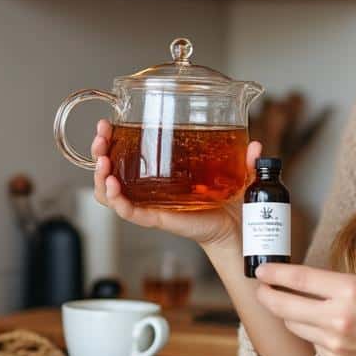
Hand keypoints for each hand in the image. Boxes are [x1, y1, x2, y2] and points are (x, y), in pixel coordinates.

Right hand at [90, 119, 262, 249]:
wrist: (236, 231)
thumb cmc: (229, 203)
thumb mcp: (237, 174)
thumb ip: (245, 160)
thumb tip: (255, 145)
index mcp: (161, 175)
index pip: (128, 156)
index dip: (113, 140)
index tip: (107, 124)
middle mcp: (151, 190)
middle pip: (111, 172)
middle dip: (100, 152)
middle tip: (100, 138)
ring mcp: (152, 205)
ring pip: (112, 194)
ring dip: (100, 178)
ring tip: (102, 162)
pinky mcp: (158, 219)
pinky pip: (131, 214)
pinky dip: (117, 202)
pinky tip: (113, 188)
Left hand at [253, 263, 355, 355]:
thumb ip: (335, 284)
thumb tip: (300, 281)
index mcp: (351, 290)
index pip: (300, 278)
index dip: (275, 274)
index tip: (261, 271)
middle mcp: (339, 317)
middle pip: (284, 305)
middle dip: (267, 296)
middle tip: (261, 289)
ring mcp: (335, 343)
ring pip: (294, 324)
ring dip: (289, 314)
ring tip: (295, 305)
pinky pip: (312, 343)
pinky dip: (314, 334)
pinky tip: (330, 330)